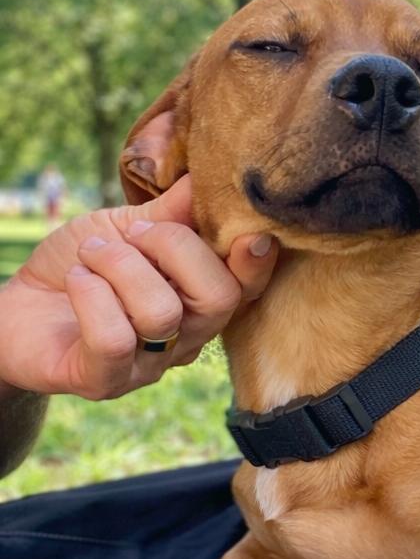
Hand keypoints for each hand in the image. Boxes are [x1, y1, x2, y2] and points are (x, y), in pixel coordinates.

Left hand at [0, 176, 277, 400]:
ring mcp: (150, 365)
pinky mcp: (106, 381)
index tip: (248, 234)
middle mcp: (188, 339)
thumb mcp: (126, 228)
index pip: (249, 289)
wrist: (16, 308)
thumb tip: (206, 177)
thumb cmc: (82, 266)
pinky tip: (76, 280)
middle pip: (220, 299)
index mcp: (202, 300)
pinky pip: (114, 338)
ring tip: (91, 255)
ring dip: (118, 265)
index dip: (256, 262)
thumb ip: (171, 212)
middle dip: (174, 247)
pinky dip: (90, 294)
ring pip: (162, 313)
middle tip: (132, 233)